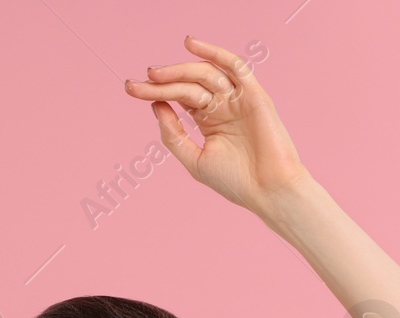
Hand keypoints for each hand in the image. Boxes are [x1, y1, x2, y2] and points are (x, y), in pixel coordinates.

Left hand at [124, 36, 308, 214]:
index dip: (155, 92)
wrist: (268, 191)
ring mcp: (237, 99)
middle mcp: (222, 106)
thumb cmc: (236, 181)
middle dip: (161, 82)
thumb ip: (173, 135)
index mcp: (208, 121)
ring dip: (179, 70)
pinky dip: (214, 53)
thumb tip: (155, 106)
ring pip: (204, 75)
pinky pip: (233, 66)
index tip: (132, 89)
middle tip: (137, 83)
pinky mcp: (253, 95)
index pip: (178, 98)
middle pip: (187, 85)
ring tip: (155, 74)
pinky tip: (191, 45)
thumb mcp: (194, 159)